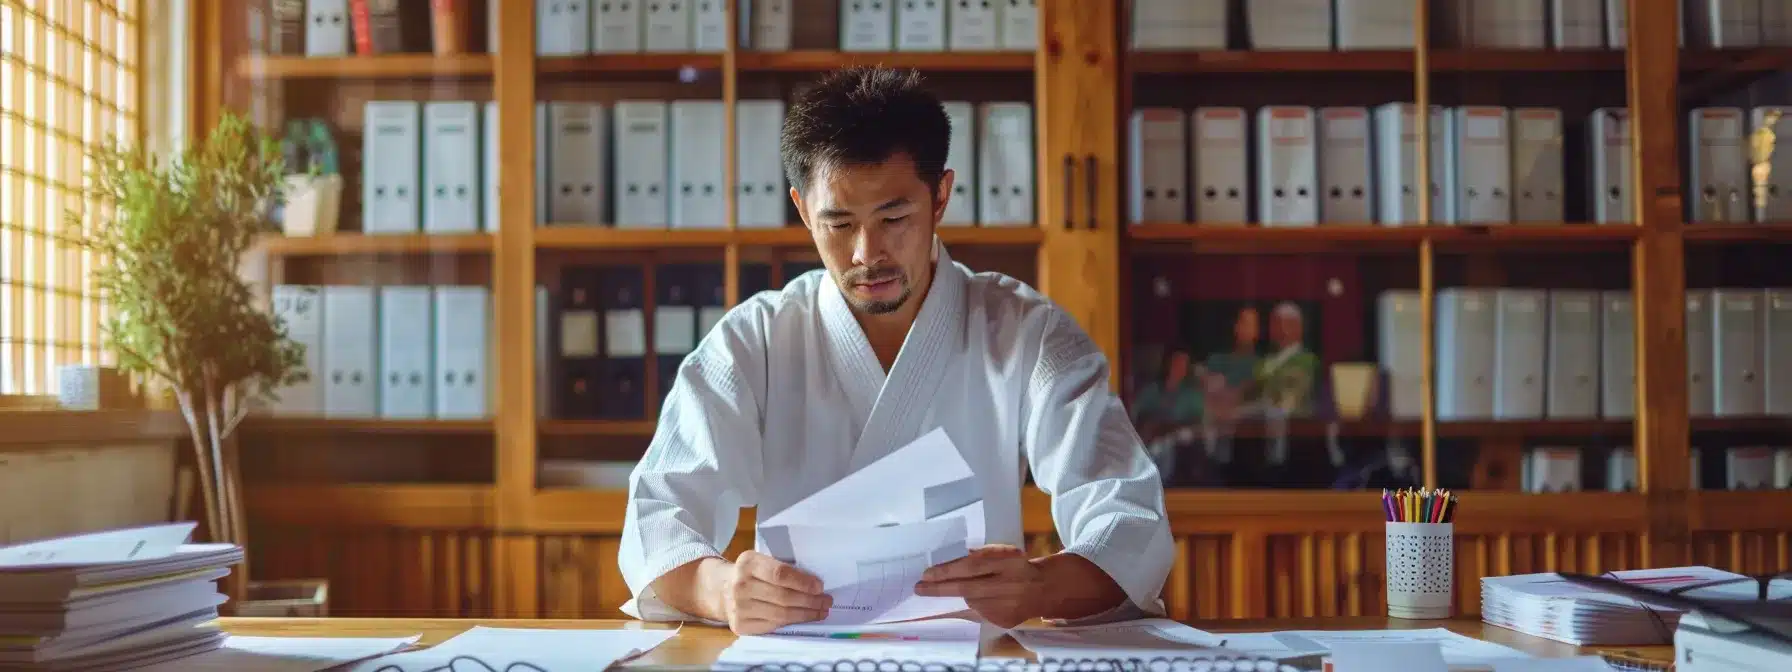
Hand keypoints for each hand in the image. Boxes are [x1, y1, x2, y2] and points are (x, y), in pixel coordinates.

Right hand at [714, 551, 831, 634]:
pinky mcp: (740, 625)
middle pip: (783, 597)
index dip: (803, 582)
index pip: (780, 574)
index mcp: (748, 563)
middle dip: (810, 601)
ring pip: (781, 614)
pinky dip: (792, 622)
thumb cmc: (750, 574)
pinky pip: (773, 626)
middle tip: (827, 601)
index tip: (820, 586)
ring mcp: (739, 608)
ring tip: (821, 611)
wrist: (720, 589)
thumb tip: (815, 584)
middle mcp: (740, 586)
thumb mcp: (761, 561)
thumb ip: (782, 568)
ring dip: (806, 614)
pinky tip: (804, 618)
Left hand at [914, 545, 1045, 627]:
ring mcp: (1007, 606)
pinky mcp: (1005, 621)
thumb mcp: (1003, 552)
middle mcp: (1008, 585)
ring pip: (972, 604)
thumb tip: (949, 564)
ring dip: (956, 598)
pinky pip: (980, 615)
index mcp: (1008, 562)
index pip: (973, 567)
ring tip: (944, 591)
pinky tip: (971, 601)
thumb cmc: (1017, 565)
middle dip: (940, 589)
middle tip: (919, 588)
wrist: (1044, 588)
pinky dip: (971, 607)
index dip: (948, 571)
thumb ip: (981, 556)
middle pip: (968, 589)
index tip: (926, 574)